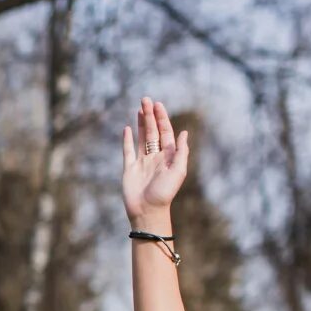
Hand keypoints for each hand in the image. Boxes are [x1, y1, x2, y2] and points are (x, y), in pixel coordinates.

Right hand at [120, 97, 188, 225]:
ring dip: (141, 123)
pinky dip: (127, 140)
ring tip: (139, 109)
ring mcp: (141, 162)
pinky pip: (127, 151)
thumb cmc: (165, 193)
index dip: (162, 118)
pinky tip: (127, 128)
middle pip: (152, 132)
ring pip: (141, 138)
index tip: (158, 105)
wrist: (148, 211)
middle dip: (150, 116)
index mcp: (168, 156)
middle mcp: (155, 157)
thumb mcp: (178, 171)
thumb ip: (181, 152)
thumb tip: (184, 132)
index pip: (165, 133)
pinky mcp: (129, 169)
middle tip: (146, 99)